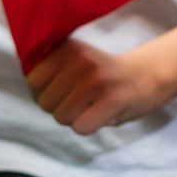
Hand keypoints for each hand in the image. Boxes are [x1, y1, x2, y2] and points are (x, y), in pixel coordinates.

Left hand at [24, 39, 173, 133]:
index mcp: (68, 48)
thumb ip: (51, 69)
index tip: (60, 92)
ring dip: (74, 118)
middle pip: (45, 103)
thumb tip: (30, 86)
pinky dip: (88, 126)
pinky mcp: (111, 100)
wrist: (146, 76)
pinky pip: (81, 127)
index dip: (42, 93)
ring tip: (91, 105)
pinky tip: (101, 113)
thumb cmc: (102, 75)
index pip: (32, 82)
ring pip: (61, 117)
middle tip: (80, 100)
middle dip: (58, 108)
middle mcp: (81, 60)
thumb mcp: (75, 60)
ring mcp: (96, 80)